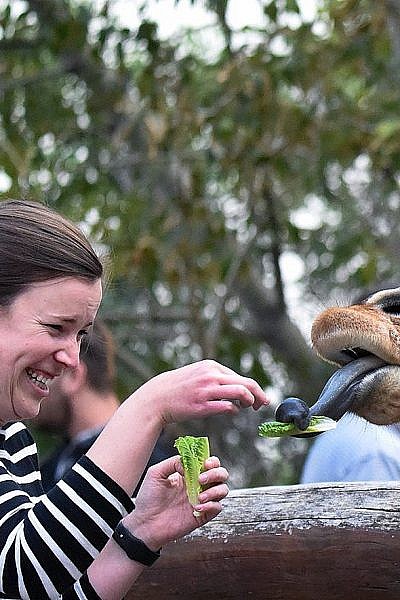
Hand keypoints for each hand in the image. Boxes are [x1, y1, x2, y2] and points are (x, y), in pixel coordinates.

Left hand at [123, 455, 228, 549]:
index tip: (205, 464)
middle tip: (201, 479)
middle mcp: (198, 486)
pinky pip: (217, 508)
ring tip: (199, 496)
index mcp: (189, 474)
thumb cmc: (149, 498)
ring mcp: (202, 500)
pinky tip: (197, 507)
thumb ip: (173, 462)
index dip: (212, 461)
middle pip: (221, 474)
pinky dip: (211, 505)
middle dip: (216, 473)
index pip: (209, 463)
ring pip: (223, 490)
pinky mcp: (203, 516)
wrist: (145, 523)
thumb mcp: (156, 473)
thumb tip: (188, 464)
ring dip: (215, 490)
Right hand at [134, 359, 268, 424]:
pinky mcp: (202, 405)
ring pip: (240, 393)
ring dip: (249, 402)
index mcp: (211, 366)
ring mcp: (207, 390)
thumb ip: (217, 378)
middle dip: (259, 394)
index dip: (254, 389)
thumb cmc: (180, 387)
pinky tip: (231, 411)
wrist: (158, 397)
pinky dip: (234, 410)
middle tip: (263, 404)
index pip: (240, 377)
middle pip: (246, 383)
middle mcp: (211, 375)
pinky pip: (227, 407)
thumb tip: (237, 387)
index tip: (258, 398)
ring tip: (248, 408)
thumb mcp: (198, 374)